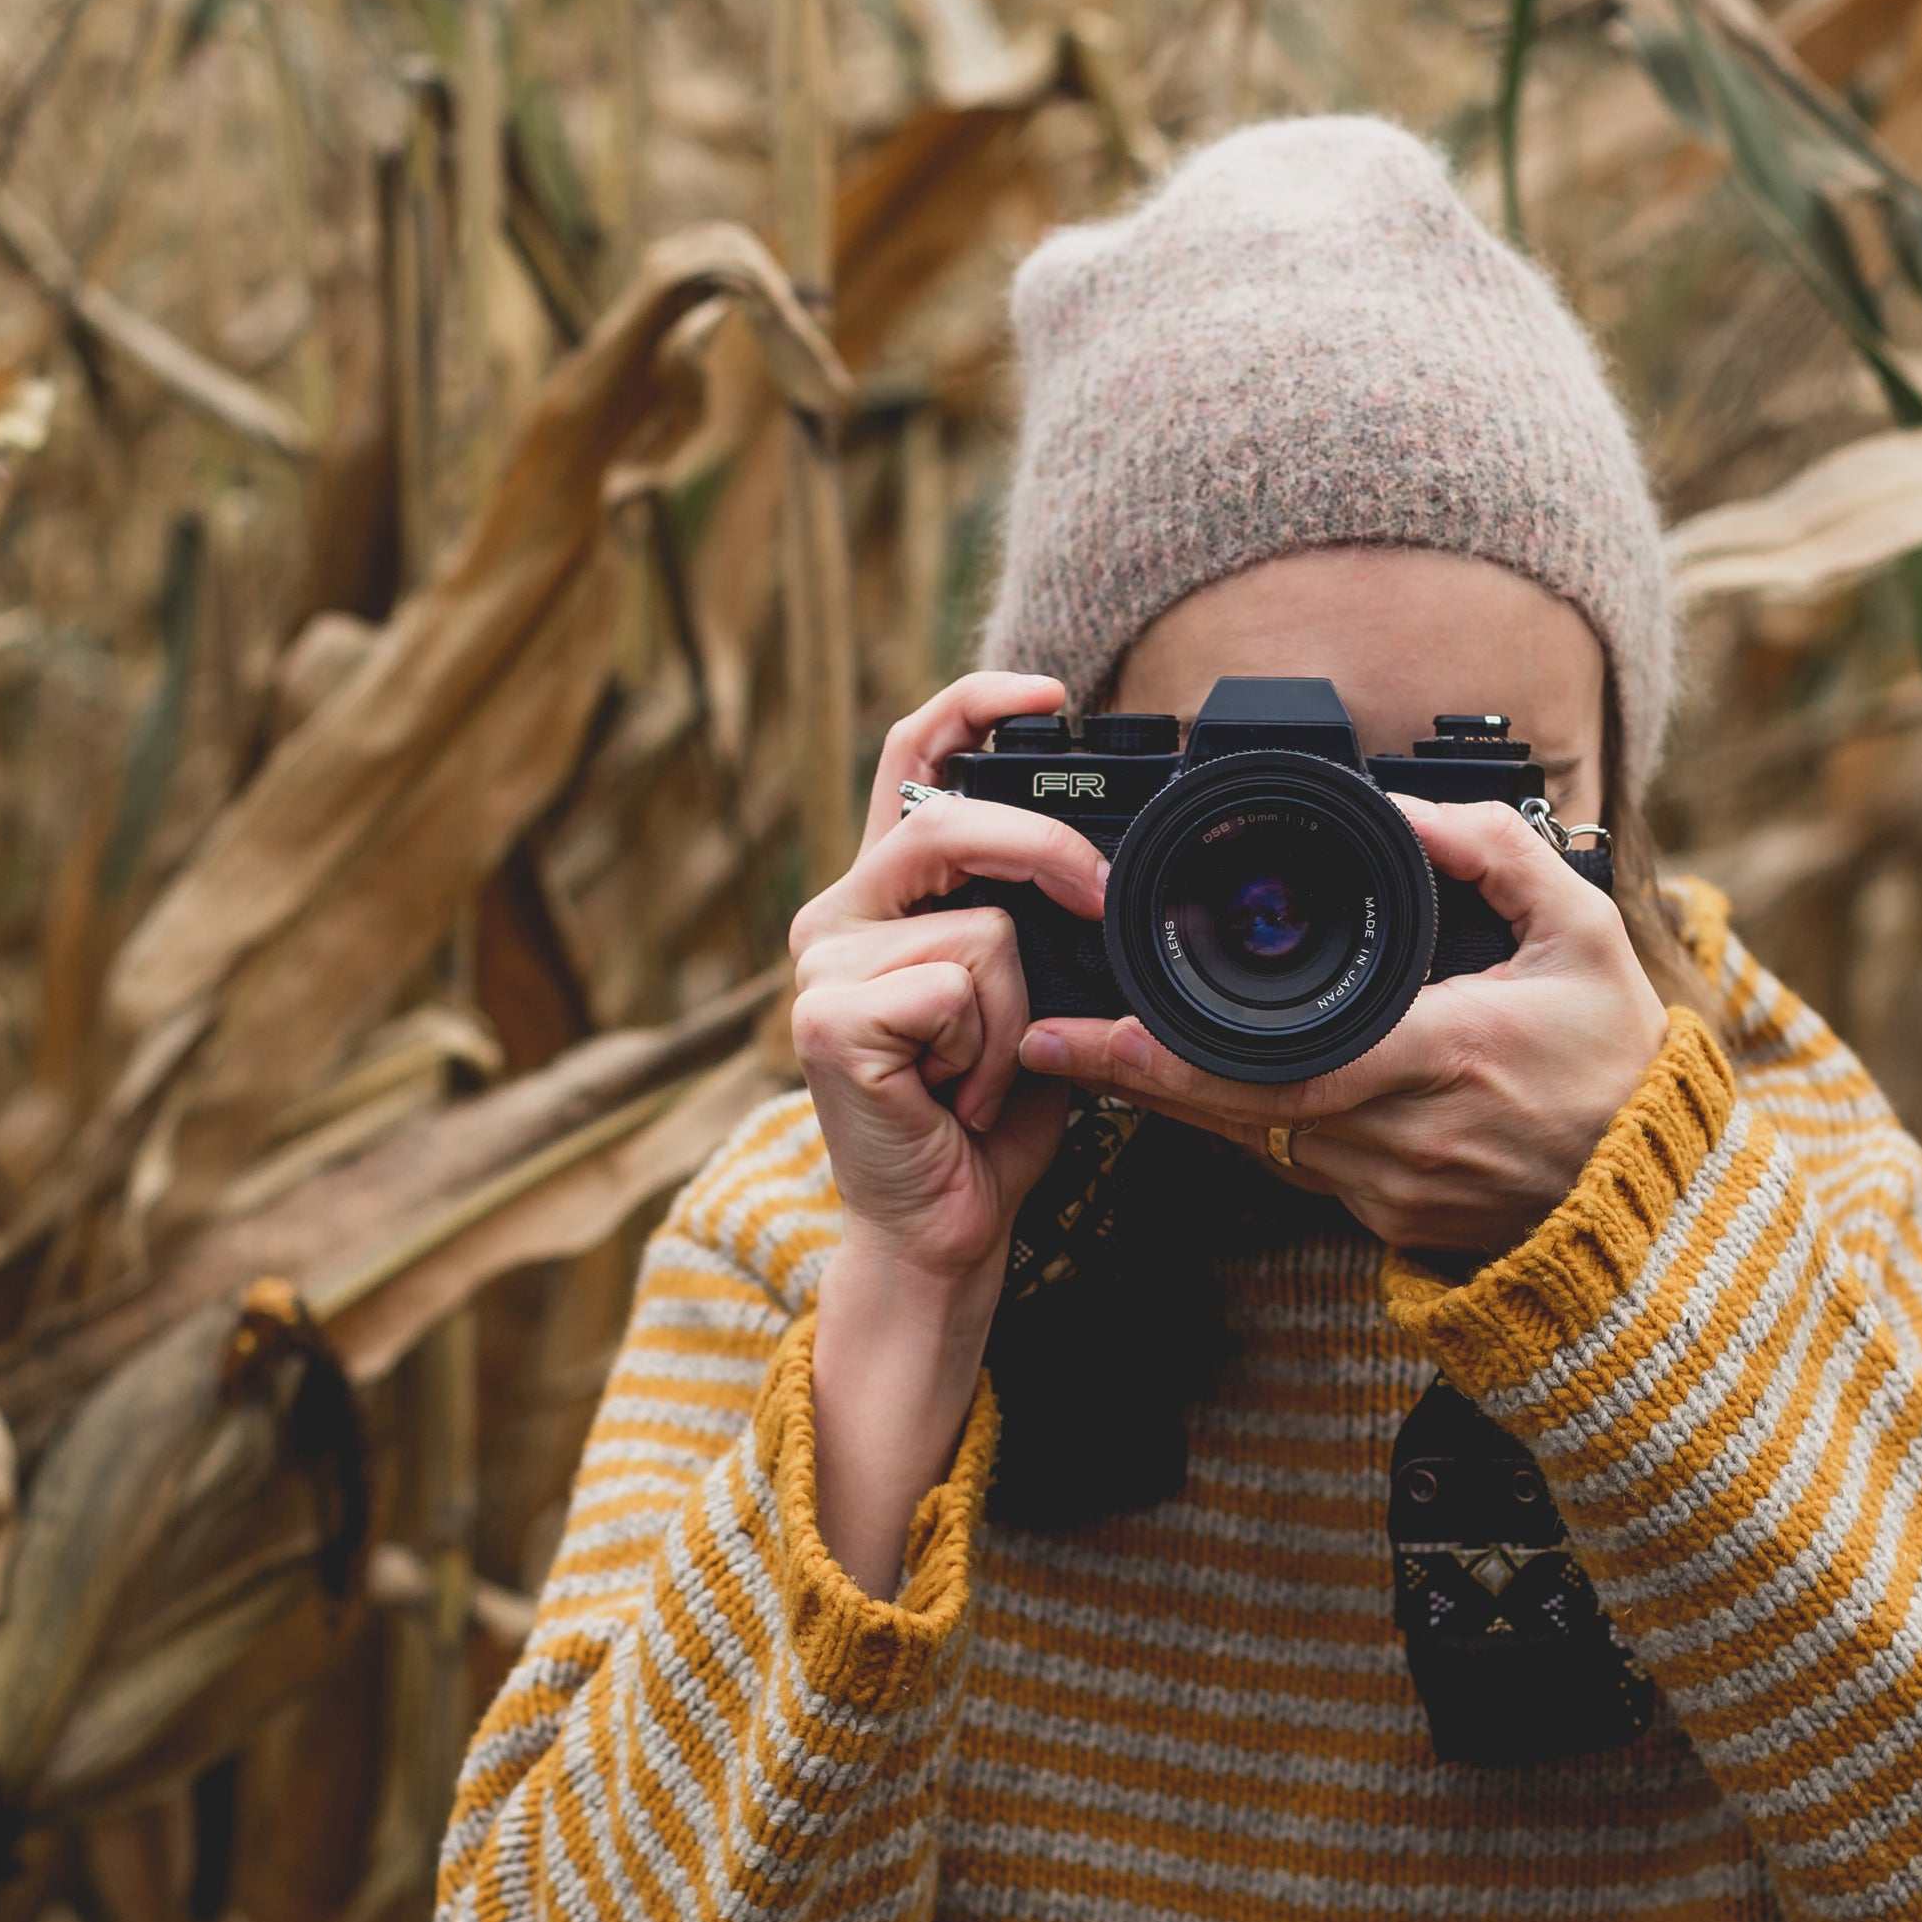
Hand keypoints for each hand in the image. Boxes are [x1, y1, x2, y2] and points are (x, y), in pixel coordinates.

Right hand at [790, 672, 1105, 1286]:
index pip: (910, 759)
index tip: (1047, 692)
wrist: (945, 1229)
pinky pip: (960, 990)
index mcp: (881, 897)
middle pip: (949, 822)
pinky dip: (991, 1053)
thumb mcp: (1028, 996)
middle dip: (1048, 858)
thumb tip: (1099, 866)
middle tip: (1101, 907)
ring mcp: (820, 967)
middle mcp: (835, 917)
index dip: (970, 705)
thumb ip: (1034, 922)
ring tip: (983, 1073)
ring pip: (981, 927)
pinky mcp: (828, 1021)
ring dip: (1018, 1015)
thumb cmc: (988, 1117)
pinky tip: (957, 1098)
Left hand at [1020, 796, 1667, 1258]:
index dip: (1176, 1057)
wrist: (1654, 1195)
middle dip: (1135, 1078)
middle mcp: (1404, 1133)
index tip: (1095, 1033)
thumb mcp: (1582, 933)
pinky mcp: (1389, 1217)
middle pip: (1239, 1111)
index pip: (1283, 1063)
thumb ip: (1497, 853)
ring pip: (1256, 1141)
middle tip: (1048, 1043)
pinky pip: (1294, 1165)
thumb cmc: (1620, 1059)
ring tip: (1097, 1053)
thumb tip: (1408, 810)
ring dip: (1178, 1102)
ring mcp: (1392, 1186)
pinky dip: (1242, 1126)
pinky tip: (1193, 1090)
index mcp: (1447, 1054)